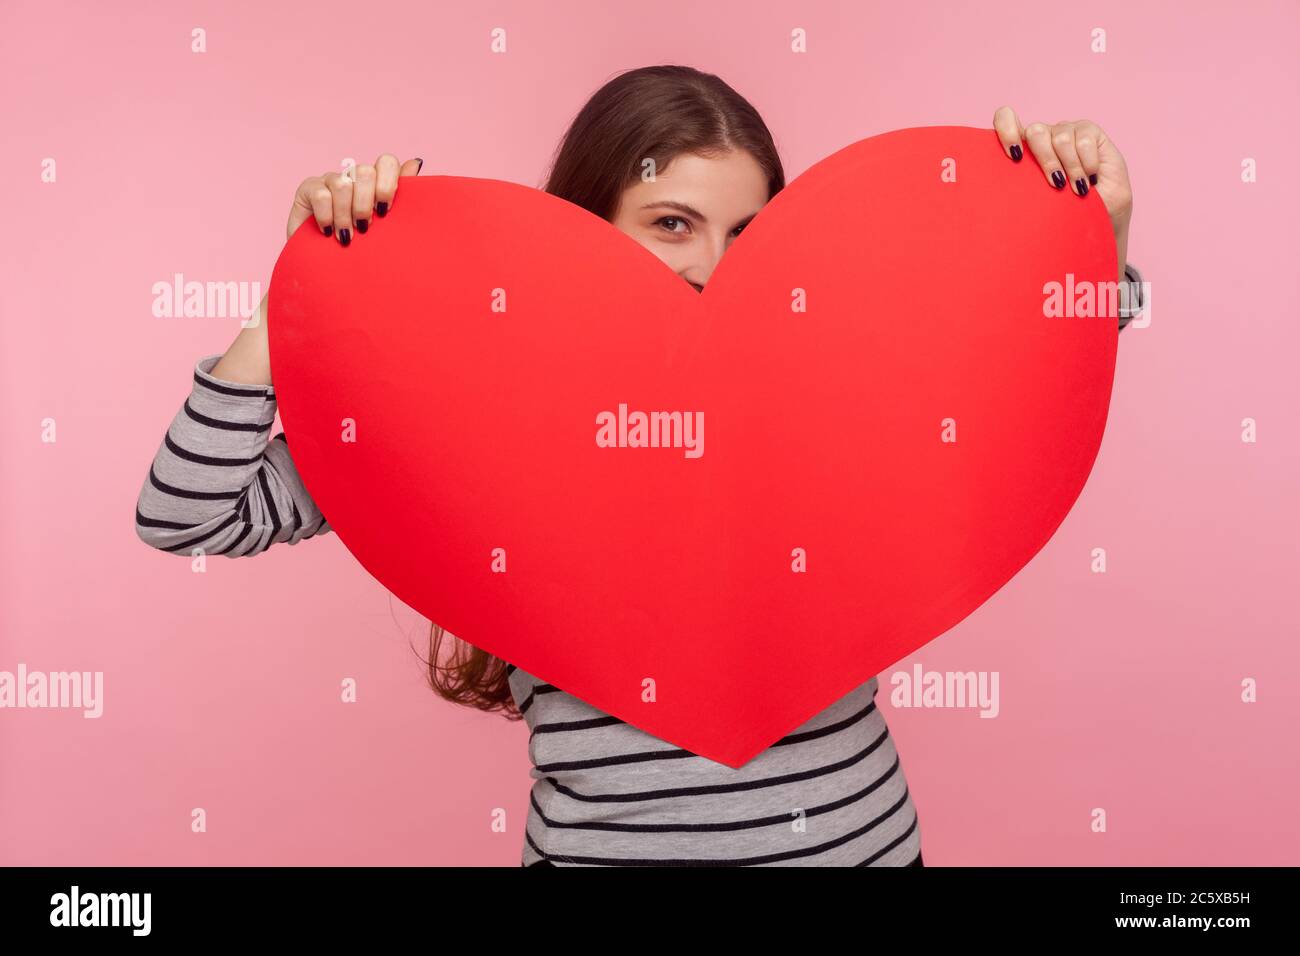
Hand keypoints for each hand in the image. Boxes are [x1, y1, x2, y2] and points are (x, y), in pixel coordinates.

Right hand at [285, 154, 423, 245]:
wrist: (328, 269)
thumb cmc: (362, 249)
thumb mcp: (386, 227)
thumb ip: (401, 196)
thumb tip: (416, 162)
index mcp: (376, 183)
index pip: (386, 162)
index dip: (387, 184)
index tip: (384, 211)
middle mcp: (354, 177)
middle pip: (365, 172)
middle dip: (366, 204)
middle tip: (365, 228)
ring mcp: (330, 181)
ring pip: (342, 184)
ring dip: (345, 216)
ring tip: (346, 237)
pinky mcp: (308, 189)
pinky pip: (321, 195)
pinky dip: (327, 217)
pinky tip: (328, 233)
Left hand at [991, 107, 1131, 278]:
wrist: (1100, 213)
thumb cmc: (1062, 210)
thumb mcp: (1034, 202)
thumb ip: (1014, 191)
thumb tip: (985, 202)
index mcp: (1023, 149)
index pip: (1006, 118)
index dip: (1006, 129)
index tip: (1014, 156)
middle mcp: (1043, 135)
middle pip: (1035, 132)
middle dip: (1046, 162)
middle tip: (1056, 185)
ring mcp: (1066, 130)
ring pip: (1060, 138)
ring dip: (1071, 169)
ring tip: (1077, 189)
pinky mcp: (1089, 131)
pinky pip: (1083, 140)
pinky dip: (1086, 164)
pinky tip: (1091, 177)